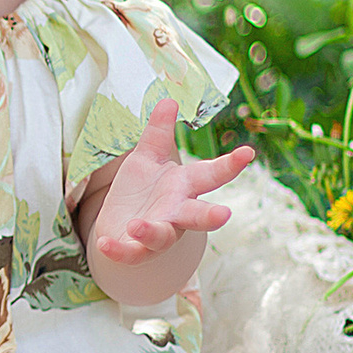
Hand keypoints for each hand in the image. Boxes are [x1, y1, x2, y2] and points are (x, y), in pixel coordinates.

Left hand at [90, 100, 256, 266]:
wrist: (120, 227)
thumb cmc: (141, 191)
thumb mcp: (147, 157)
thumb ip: (158, 132)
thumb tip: (168, 99)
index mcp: (184, 187)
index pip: (211, 174)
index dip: (230, 164)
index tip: (248, 152)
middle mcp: (177, 213)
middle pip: (198, 216)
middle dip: (210, 216)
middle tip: (223, 214)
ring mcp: (159, 234)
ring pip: (163, 237)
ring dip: (152, 232)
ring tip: (137, 225)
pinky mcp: (136, 251)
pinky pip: (130, 253)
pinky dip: (118, 250)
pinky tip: (103, 243)